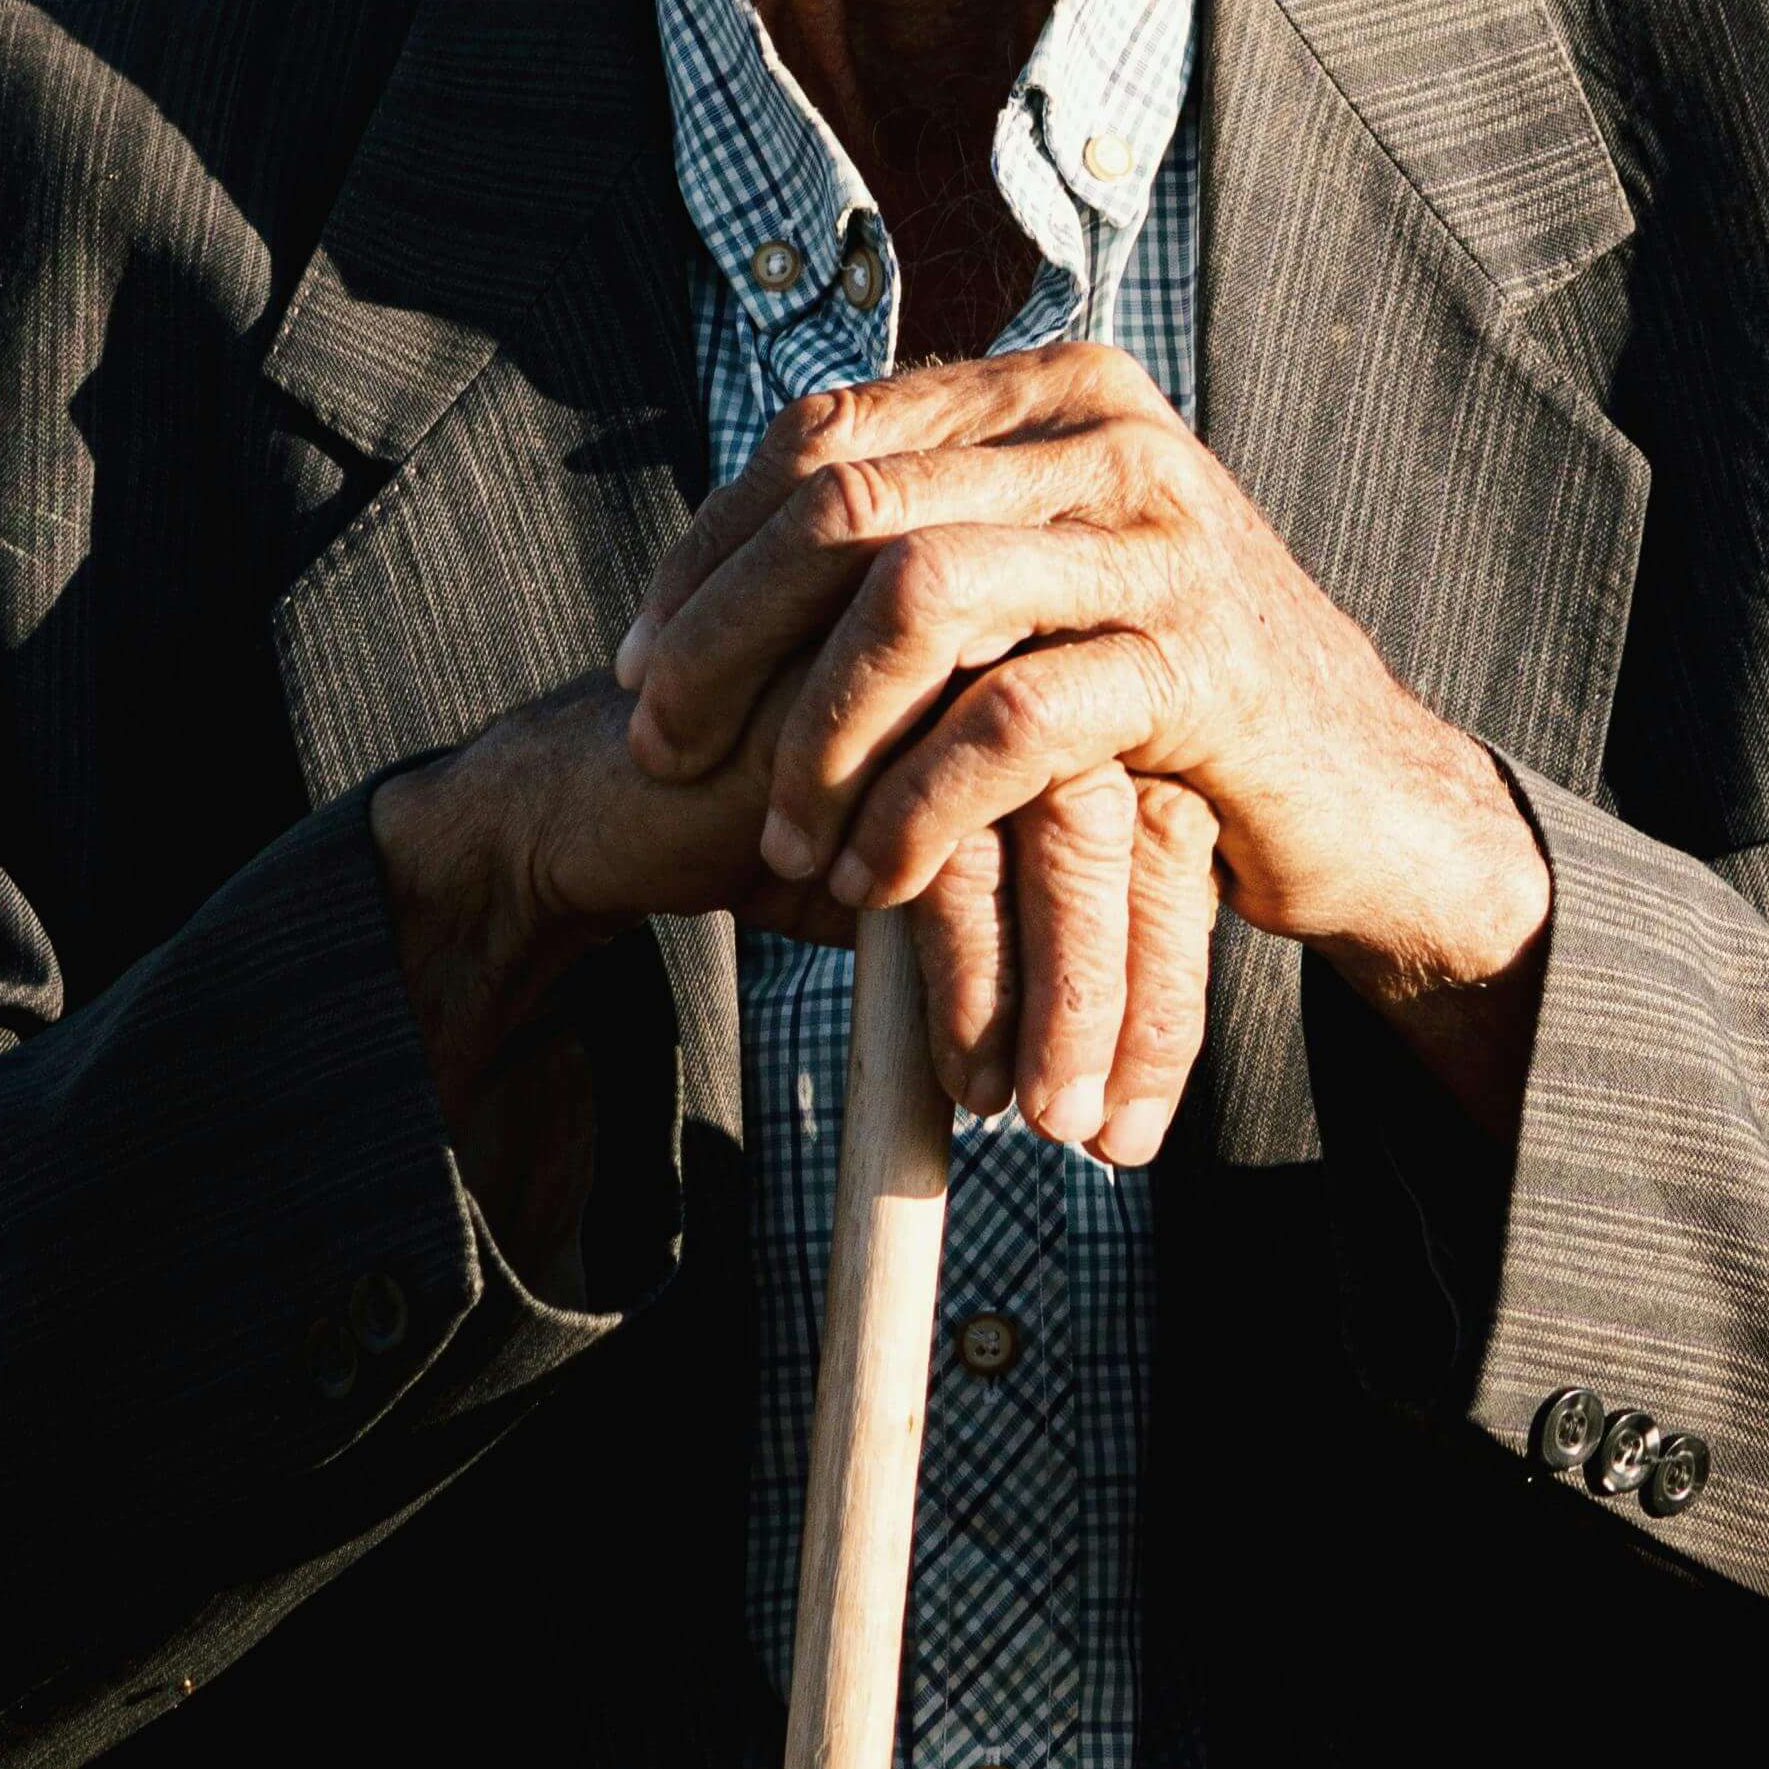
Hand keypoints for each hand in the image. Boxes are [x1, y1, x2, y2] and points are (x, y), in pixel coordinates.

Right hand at [361, 655, 1200, 1226]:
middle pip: (1139, 807)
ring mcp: (945, 646)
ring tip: (1030, 1113)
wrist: (598, 793)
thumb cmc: (783, 839)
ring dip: (1061, 991)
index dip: (1166, 976)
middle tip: (1098, 1134)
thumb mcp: (931, 890)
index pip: (1170, 816)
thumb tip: (1132, 1076)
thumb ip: (1031, 920)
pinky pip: (952, 840)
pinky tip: (961, 1073)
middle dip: (1136, 989)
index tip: (1135, 1123)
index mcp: (1062, 665)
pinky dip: (970, 975)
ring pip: (1066, 819)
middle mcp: (1021, 634)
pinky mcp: (858, 687)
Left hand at [613, 348, 1553, 1127]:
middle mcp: (1109, 431)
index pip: (825, 434)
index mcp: (1052, 390)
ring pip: (915, 596)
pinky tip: (876, 881)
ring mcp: (1163, 539)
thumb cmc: (1162, 694)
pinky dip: (917, 807)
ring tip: (782, 838)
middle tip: (665, 754)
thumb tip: (720, 550)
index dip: (708, 552)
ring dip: (817, 730)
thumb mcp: (1039, 579)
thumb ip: (921, 527)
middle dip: (726, 640)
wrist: (1360, 787)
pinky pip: (1010, 721)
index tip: (641, 668)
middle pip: (846, 504)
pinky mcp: (1201, 665)